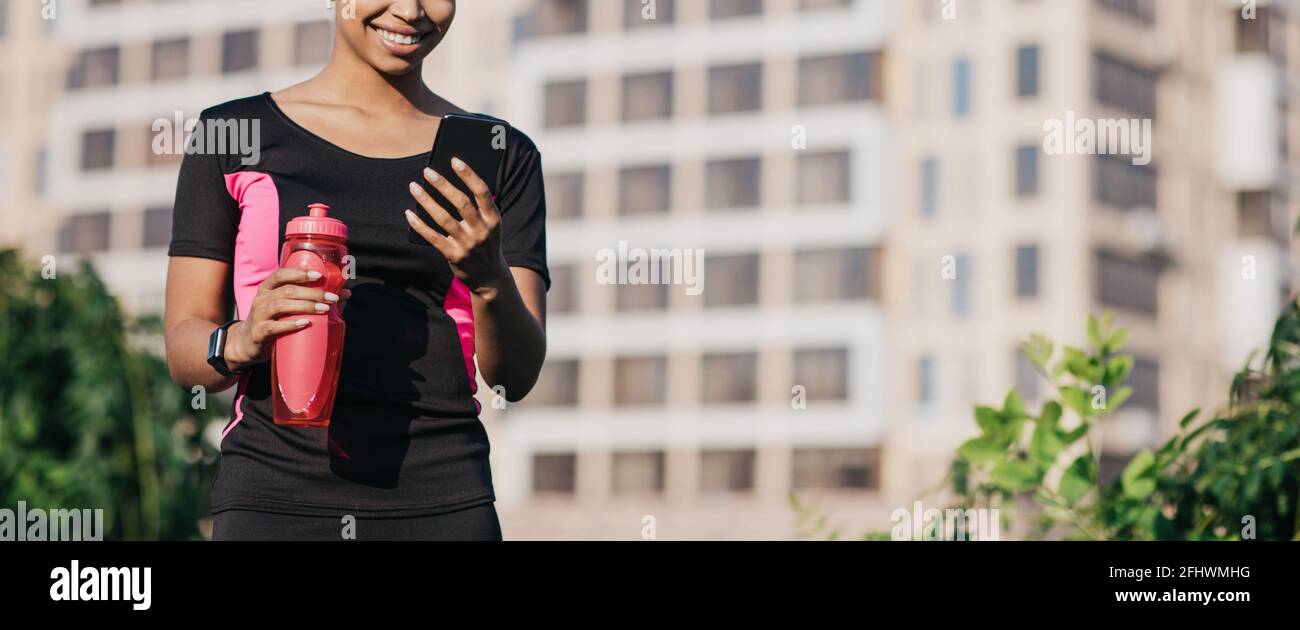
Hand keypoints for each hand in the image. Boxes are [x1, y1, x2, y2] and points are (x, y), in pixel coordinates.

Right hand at [224, 268, 350, 370]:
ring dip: (305, 306)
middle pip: (288, 290)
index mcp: (268, 288)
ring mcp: (259, 315)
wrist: (248, 343)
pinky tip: (305, 323)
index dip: (299, 273)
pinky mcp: (259, 332)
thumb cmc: (273, 320)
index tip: (319, 275)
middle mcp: (262, 298)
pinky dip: (290, 324)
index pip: (281, 274)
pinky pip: (274, 327)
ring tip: (324, 309)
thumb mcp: (287, 307)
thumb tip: (345, 294)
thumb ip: (309, 299)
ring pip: (281, 305)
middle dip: (312, 292)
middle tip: (332, 297)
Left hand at [405, 158, 512, 298]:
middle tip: (427, 171)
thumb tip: (450, 182)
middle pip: (461, 203)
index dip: (469, 175)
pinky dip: (420, 225)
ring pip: (444, 218)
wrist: (490, 277)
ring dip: (427, 201)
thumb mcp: (490, 225)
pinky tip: (409, 213)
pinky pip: (433, 237)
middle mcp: (482, 231)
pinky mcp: (454, 256)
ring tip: (414, 187)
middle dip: (443, 185)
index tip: (454, 160)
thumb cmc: (486, 242)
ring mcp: (467, 244)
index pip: (482, 192)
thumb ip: (477, 207)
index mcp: (494, 219)